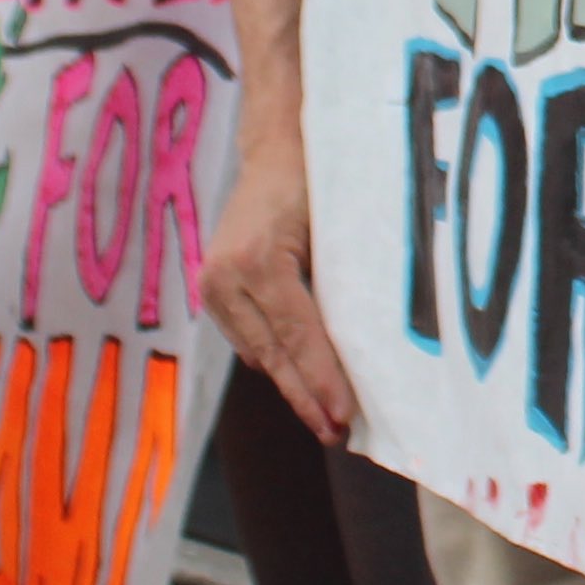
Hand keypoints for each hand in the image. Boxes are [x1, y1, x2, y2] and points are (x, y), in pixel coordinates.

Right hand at [200, 127, 353, 440]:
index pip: (299, 335)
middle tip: (339, 436)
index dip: (323, 380)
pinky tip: (302, 383)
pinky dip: (276, 359)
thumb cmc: (321, 180)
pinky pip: (249, 337)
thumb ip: (346, 283)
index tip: (346, 418)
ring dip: (293, 385)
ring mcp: (212, 284)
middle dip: (308, 398)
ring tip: (327, 420)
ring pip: (259, 351)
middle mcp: (225, 276)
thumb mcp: (339, 227)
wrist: (276, 147)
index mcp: (258, 259)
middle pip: (275, 352)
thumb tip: (373, 348)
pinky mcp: (212, 288)